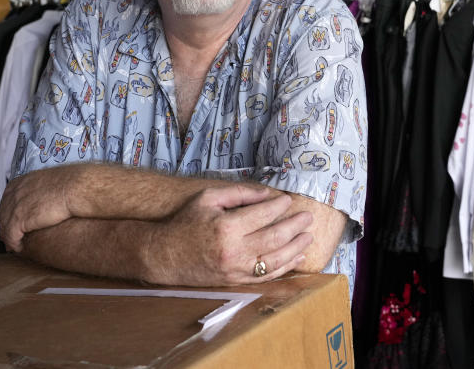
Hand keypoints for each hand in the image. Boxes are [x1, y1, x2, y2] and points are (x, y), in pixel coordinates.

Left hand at [0, 167, 78, 251]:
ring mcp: (15, 206)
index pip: (7, 200)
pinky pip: (11, 236)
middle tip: (9, 236)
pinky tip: (20, 248)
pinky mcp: (19, 220)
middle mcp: (14, 193)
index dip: (9, 213)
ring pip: (5, 226)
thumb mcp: (50, 180)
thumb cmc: (72, 184)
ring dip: (9, 237)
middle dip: (5, 226)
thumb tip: (47, 194)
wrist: (76, 188)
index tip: (11, 221)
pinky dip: (14, 243)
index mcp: (21, 182)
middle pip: (3, 213)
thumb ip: (41, 187)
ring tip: (14, 245)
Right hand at [145, 185, 313, 286]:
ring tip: (308, 236)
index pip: (263, 215)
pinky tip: (296, 257)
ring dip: (295, 248)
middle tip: (308, 217)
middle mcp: (234, 250)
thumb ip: (238, 193)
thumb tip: (266, 193)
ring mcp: (236, 269)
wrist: (165, 256)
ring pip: (275, 260)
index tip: (288, 200)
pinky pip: (266, 276)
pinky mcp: (235, 280)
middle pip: (274, 238)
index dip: (279, 206)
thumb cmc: (186, 222)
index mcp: (227, 227)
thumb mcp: (208, 198)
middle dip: (295, 226)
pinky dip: (285, 267)